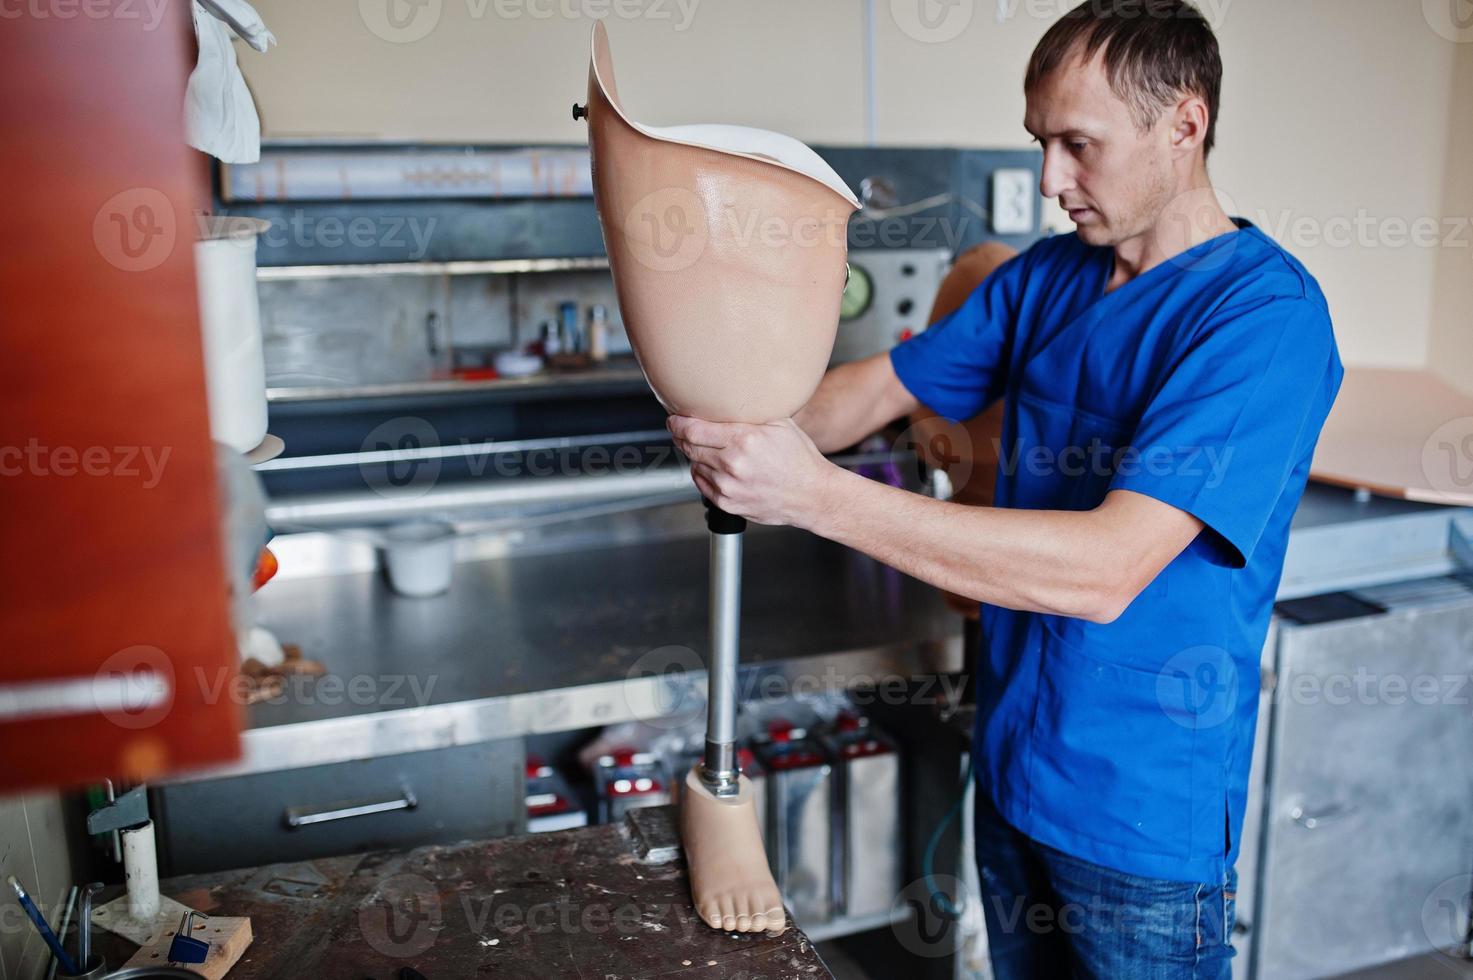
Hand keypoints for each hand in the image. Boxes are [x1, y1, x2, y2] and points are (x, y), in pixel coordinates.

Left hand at [667, 416, 838, 527]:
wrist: (812, 495)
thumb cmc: (799, 459)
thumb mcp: (780, 424)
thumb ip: (751, 413)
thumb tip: (727, 398)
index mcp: (744, 439)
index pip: (694, 429)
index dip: (678, 423)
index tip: (674, 419)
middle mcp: (733, 464)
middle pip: (689, 447)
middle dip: (681, 437)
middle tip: (681, 430)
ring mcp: (729, 486)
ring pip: (694, 465)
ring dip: (695, 456)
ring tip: (707, 449)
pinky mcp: (728, 504)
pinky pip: (702, 485)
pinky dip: (703, 474)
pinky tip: (715, 468)